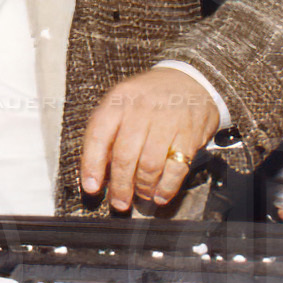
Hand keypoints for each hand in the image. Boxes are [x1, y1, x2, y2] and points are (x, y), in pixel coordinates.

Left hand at [80, 67, 220, 212]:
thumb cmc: (150, 97)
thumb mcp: (122, 102)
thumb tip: (99, 171)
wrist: (190, 80)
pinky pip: (175, 168)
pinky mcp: (188, 134)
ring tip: (141, 195)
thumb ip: (109, 132)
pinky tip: (160, 194)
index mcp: (119, 101)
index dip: (92, 165)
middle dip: (120, 185)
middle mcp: (141, 109)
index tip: (92, 187)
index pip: (98, 135)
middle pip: (125, 155)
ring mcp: (166, 121)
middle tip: (119, 201)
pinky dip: (166, 187)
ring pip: (149, 165)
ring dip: (143, 187)